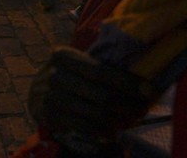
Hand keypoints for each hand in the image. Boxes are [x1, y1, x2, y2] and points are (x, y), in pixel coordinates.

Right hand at [27, 47, 151, 140]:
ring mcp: (51, 97)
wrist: (36, 93)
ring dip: (119, 120)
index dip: (129, 83)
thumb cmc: (68, 76)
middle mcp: (56, 75)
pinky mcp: (51, 116)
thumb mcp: (77, 64)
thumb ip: (100, 67)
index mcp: (64, 55)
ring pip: (97, 114)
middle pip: (103, 95)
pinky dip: (104, 131)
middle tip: (142, 110)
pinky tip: (113, 131)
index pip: (103, 71)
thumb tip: (141, 81)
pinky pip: (86, 127)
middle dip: (128, 105)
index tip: (150, 90)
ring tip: (131, 120)